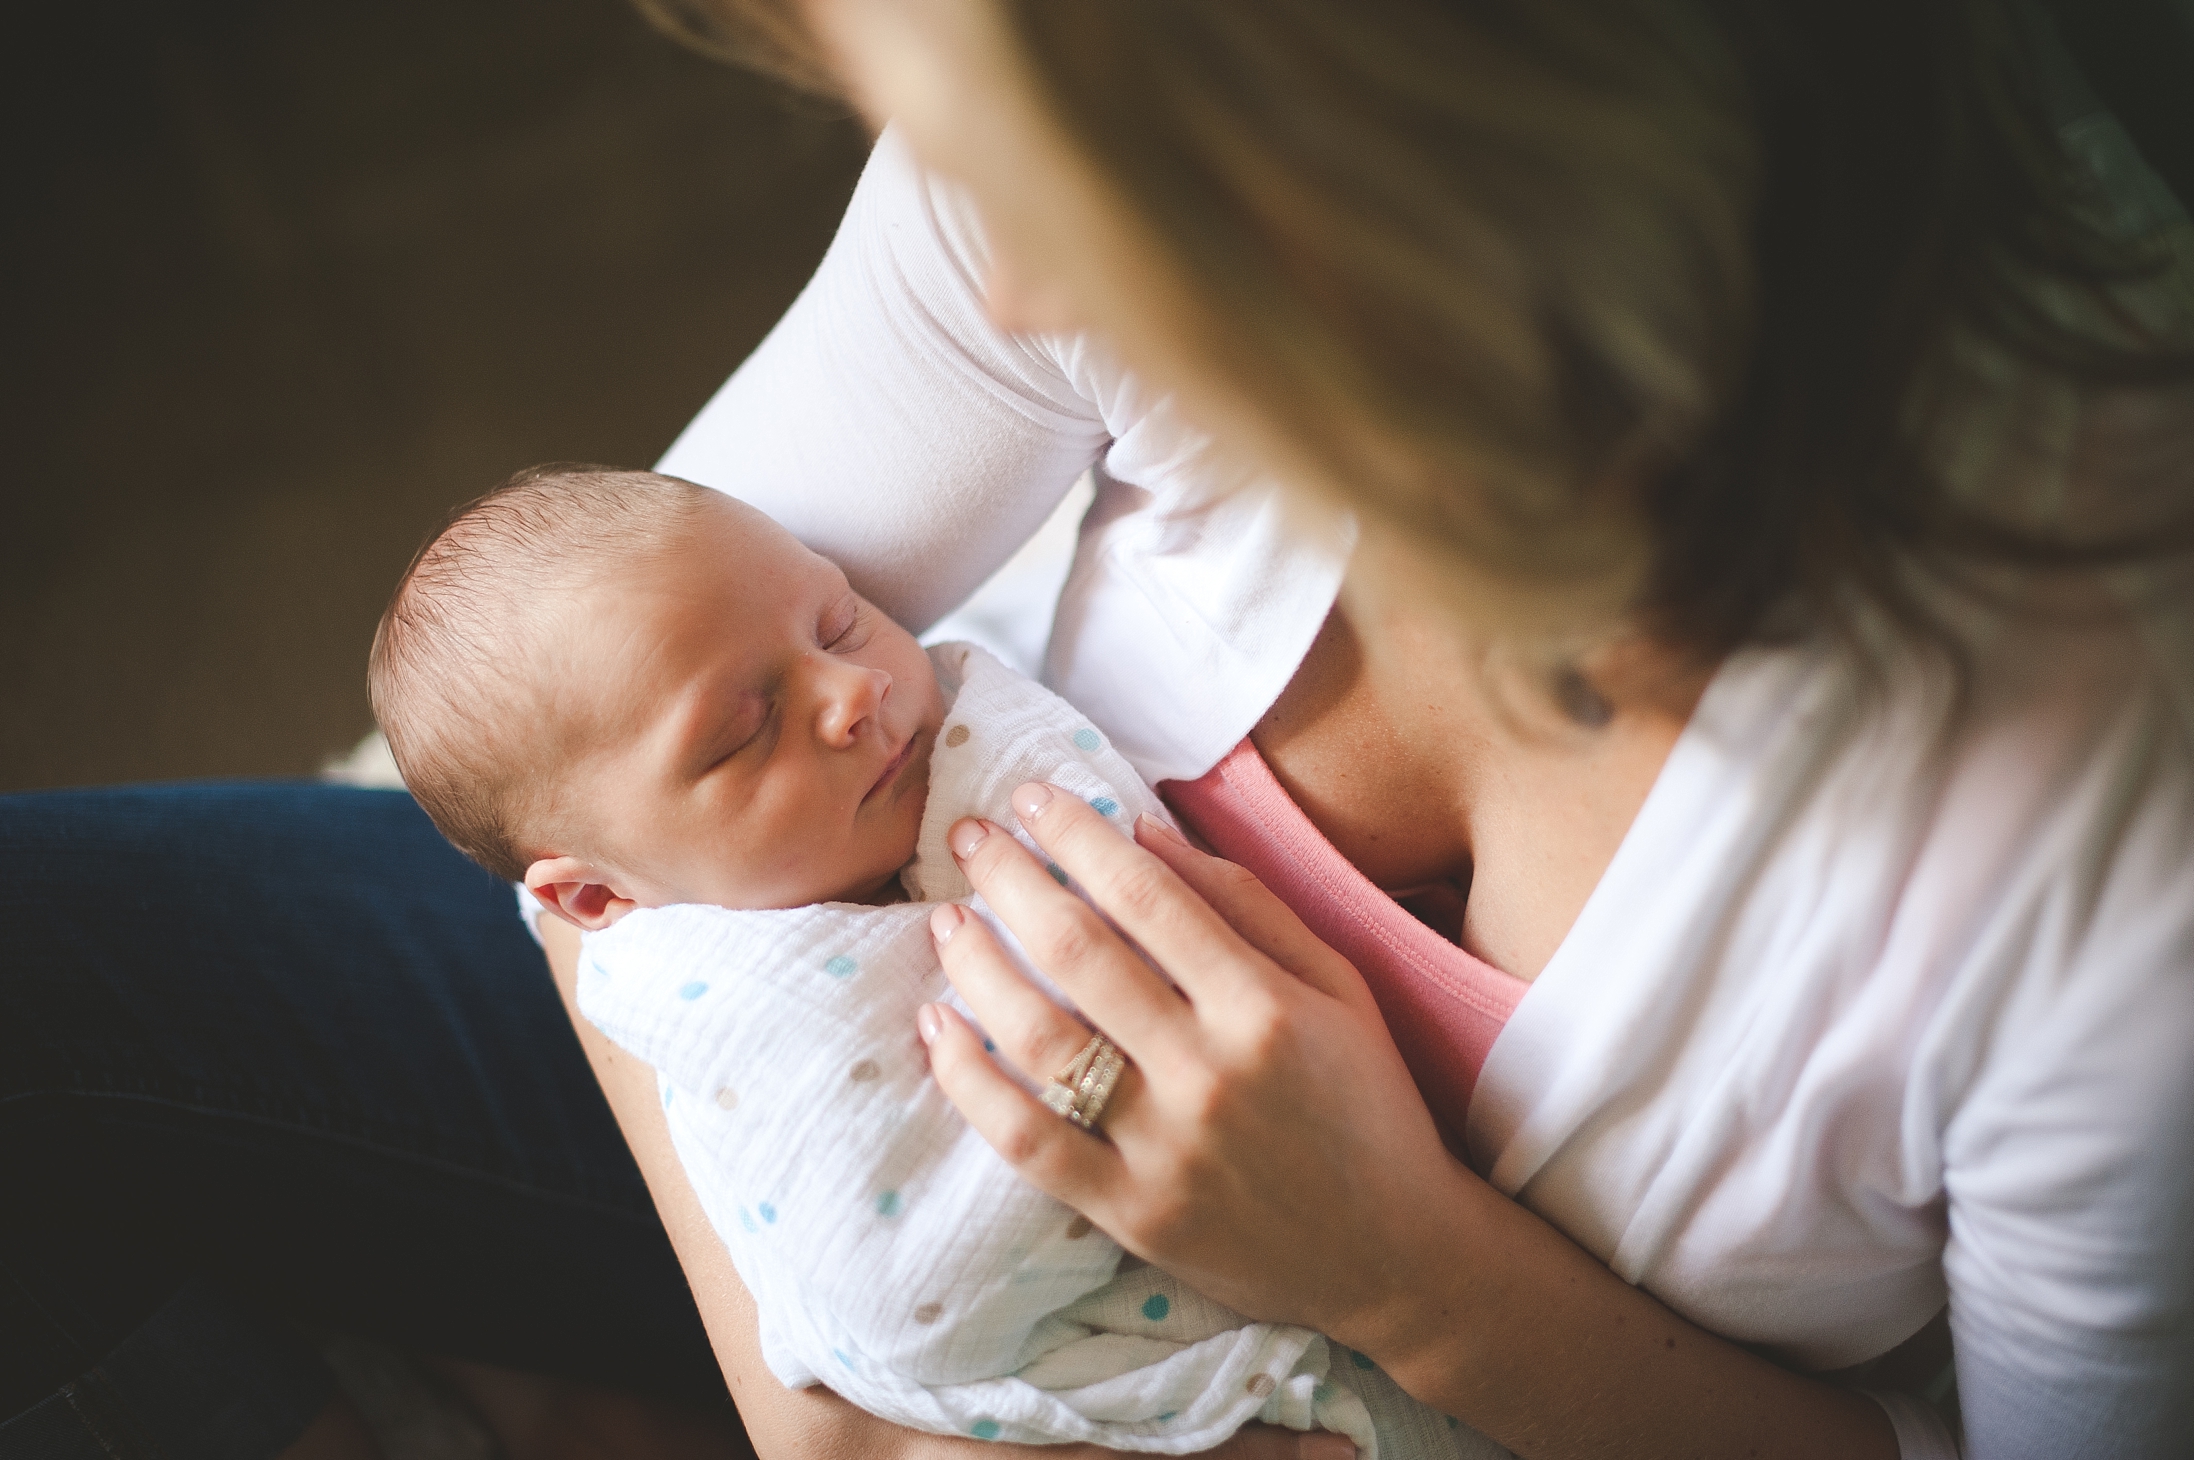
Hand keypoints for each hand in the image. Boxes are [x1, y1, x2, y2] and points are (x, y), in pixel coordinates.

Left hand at [919, 784, 1473, 1342]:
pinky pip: (1026, 1141)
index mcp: (1264, 1007)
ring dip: (977, 968)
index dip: (1078, 835)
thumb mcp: (1338, 985)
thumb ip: (1245, 905)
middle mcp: (1208, 1073)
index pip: (1147, 897)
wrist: (1395, 1257)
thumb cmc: (1367, 1102)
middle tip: (968, 837)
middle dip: (1010, 880)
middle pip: (1079, 954)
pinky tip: (939, 1030)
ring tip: (947, 920)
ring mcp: (1164, 1149)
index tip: (1031, 796)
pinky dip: (969, 1083)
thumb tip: (1142, 830)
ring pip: (1039, 1041)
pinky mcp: (1131, 1214)